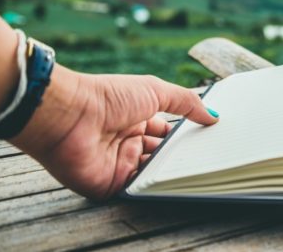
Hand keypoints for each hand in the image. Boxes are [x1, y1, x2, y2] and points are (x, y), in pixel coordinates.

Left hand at [11, 64, 217, 198]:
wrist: (69, 116)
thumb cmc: (109, 96)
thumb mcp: (155, 90)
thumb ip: (186, 102)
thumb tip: (213, 115)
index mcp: (137, 119)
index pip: (166, 132)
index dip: (184, 135)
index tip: (208, 139)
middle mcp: (128, 142)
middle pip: (161, 155)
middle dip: (180, 156)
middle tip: (204, 158)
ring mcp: (118, 164)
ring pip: (152, 174)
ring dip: (169, 172)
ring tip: (193, 169)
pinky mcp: (108, 185)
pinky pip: (136, 191)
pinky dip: (152, 188)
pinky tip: (170, 183)